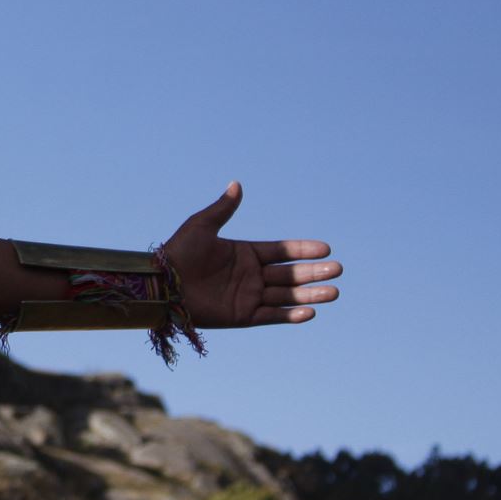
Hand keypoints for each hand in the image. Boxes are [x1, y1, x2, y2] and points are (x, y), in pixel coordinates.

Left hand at [161, 182, 340, 327]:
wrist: (162, 284)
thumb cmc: (179, 253)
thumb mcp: (201, 226)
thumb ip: (223, 208)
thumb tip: (236, 184)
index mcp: (244, 253)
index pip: (281, 251)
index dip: (303, 250)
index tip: (326, 249)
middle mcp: (251, 275)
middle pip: (290, 274)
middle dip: (314, 272)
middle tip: (338, 270)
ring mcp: (249, 296)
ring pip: (287, 296)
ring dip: (310, 294)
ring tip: (334, 292)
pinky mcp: (243, 316)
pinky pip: (271, 315)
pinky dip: (290, 315)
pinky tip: (310, 311)